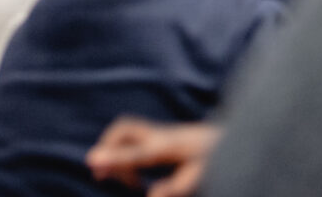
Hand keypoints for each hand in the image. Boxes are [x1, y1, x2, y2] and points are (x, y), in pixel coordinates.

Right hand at [87, 118, 221, 196]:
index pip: (136, 154)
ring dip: (114, 151)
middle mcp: (160, 135)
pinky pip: (132, 137)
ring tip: (126, 184)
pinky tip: (135, 179)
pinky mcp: (160, 134)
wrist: (229, 137)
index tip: (91, 161)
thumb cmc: (216, 160)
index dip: (114, 159)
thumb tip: (151, 196)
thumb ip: (175, 189)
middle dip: (107, 149)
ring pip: (125, 131)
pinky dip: (125, 153)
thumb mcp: (199, 178)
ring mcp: (159, 132)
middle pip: (123, 131)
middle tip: (101, 175)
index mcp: (168, 147)